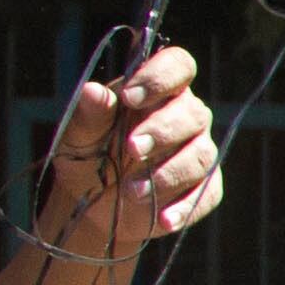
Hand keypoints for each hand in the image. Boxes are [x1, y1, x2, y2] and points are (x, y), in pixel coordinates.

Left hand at [32, 45, 221, 262]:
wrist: (93, 206)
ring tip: (131, 192)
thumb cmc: (89, 157)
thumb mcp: (78, 136)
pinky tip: (162, 219)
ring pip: (200, 156)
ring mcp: (199, 152)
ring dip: (167, 174)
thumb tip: (93, 91)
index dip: (161, 76)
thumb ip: (89, 115)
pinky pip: (206, 194)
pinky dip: (184, 208)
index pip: (178, 65)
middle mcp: (186, 117)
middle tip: (131, 149)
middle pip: (193, 113)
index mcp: (158, 91)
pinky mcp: (206, 188)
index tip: (130, 98)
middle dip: (163, 131)